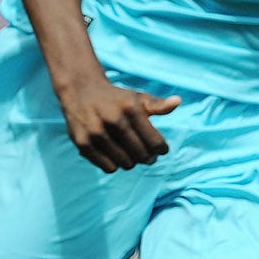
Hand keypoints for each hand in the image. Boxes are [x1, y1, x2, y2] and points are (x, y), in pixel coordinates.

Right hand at [56, 75, 179, 172]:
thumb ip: (158, 105)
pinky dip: (114, 164)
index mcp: (130, 108)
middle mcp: (113, 120)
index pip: (155, 142)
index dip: (161, 149)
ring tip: (131, 154)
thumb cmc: (115, 98)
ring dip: (131, 162)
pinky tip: (115, 154)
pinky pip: (108, 168)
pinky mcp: (83, 143)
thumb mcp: (137, 98)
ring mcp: (96, 132)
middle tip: (148, 155)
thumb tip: (177, 102)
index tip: (161, 149)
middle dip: (149, 157)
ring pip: (126, 164)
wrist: (80, 90)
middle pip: (142, 155)